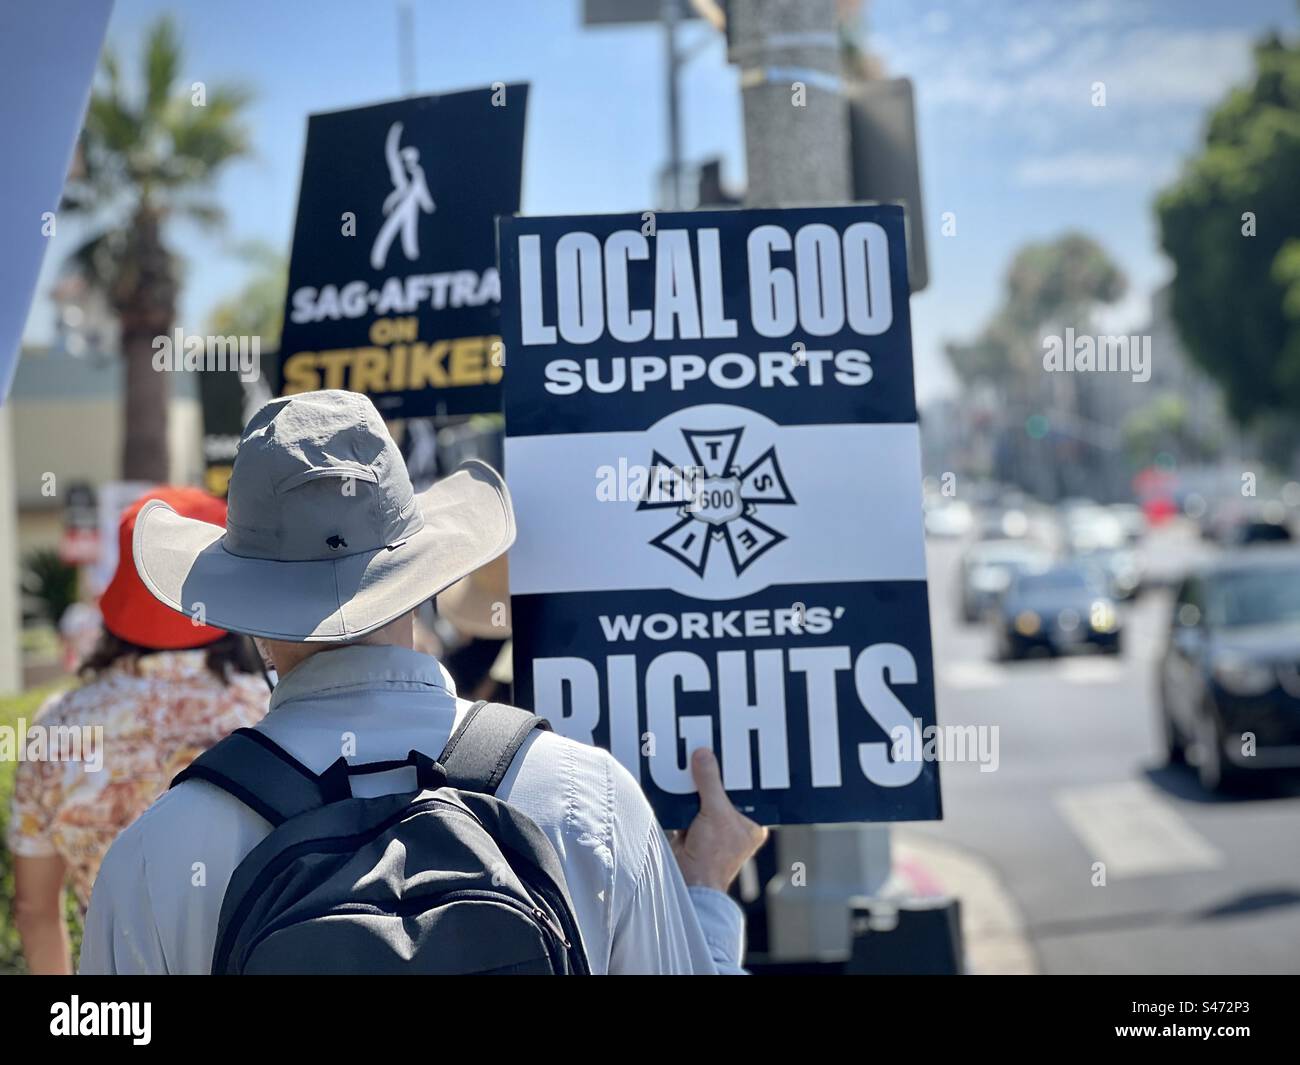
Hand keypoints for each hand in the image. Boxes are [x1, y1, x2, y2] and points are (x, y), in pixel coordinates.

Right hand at [669, 747, 767, 892]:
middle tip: (708, 747)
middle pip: (724, 790)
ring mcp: (713, 827)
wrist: (689, 882)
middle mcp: (734, 824)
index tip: (730, 748)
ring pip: (705, 796)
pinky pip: (689, 804)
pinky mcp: (693, 828)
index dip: (739, 771)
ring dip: (696, 783)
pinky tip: (678, 777)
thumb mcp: (716, 813)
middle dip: (714, 774)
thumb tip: (704, 755)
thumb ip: (709, 783)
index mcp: (752, 823)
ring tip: (691, 757)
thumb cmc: (714, 858)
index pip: (748, 789)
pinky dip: (682, 794)